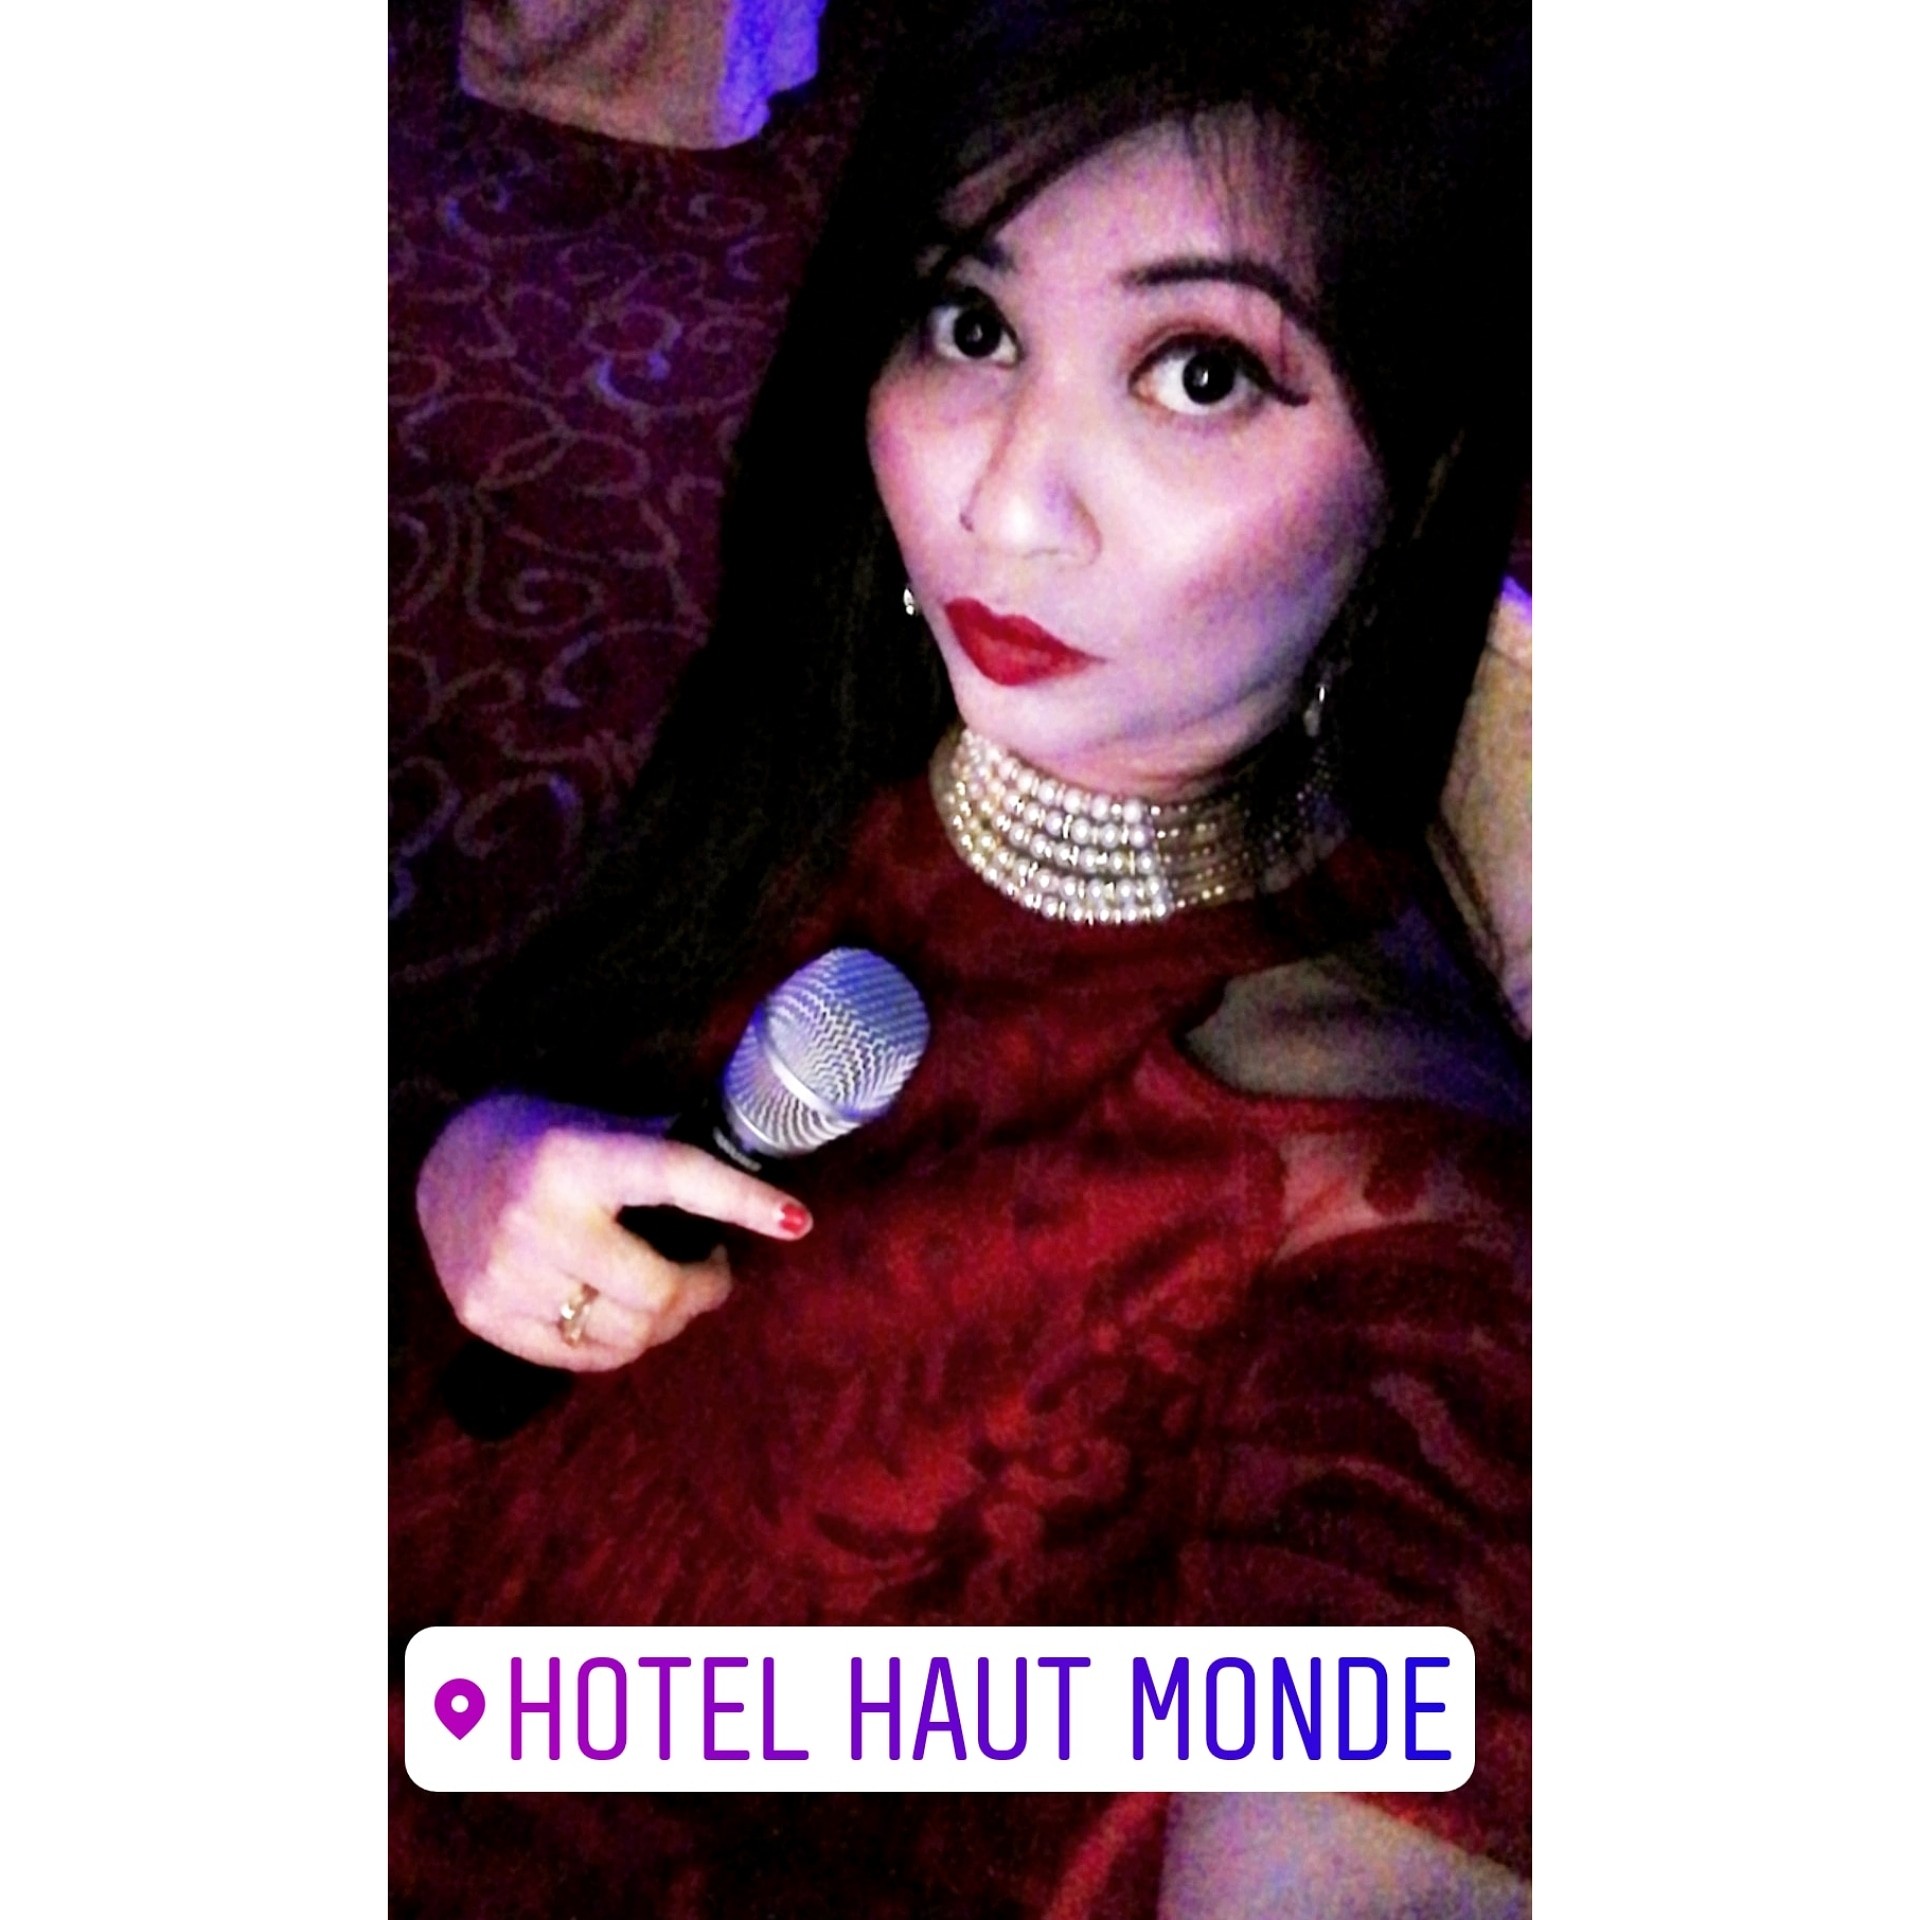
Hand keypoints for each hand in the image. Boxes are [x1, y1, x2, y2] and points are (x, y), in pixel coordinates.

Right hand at [416, 1092, 811, 1371]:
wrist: (445, 1165)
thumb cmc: (548, 1141)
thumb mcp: (604, 1126)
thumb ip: (670, 1152)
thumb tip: (759, 1174)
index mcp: (573, 1156)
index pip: (674, 1176)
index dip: (741, 1201)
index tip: (797, 1221)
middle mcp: (534, 1217)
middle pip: (657, 1291)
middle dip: (707, 1288)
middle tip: (714, 1269)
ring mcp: (504, 1274)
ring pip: (626, 1335)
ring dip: (669, 1321)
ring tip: (670, 1289)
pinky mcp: (482, 1316)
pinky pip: (582, 1358)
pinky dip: (621, 1344)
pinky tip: (621, 1311)